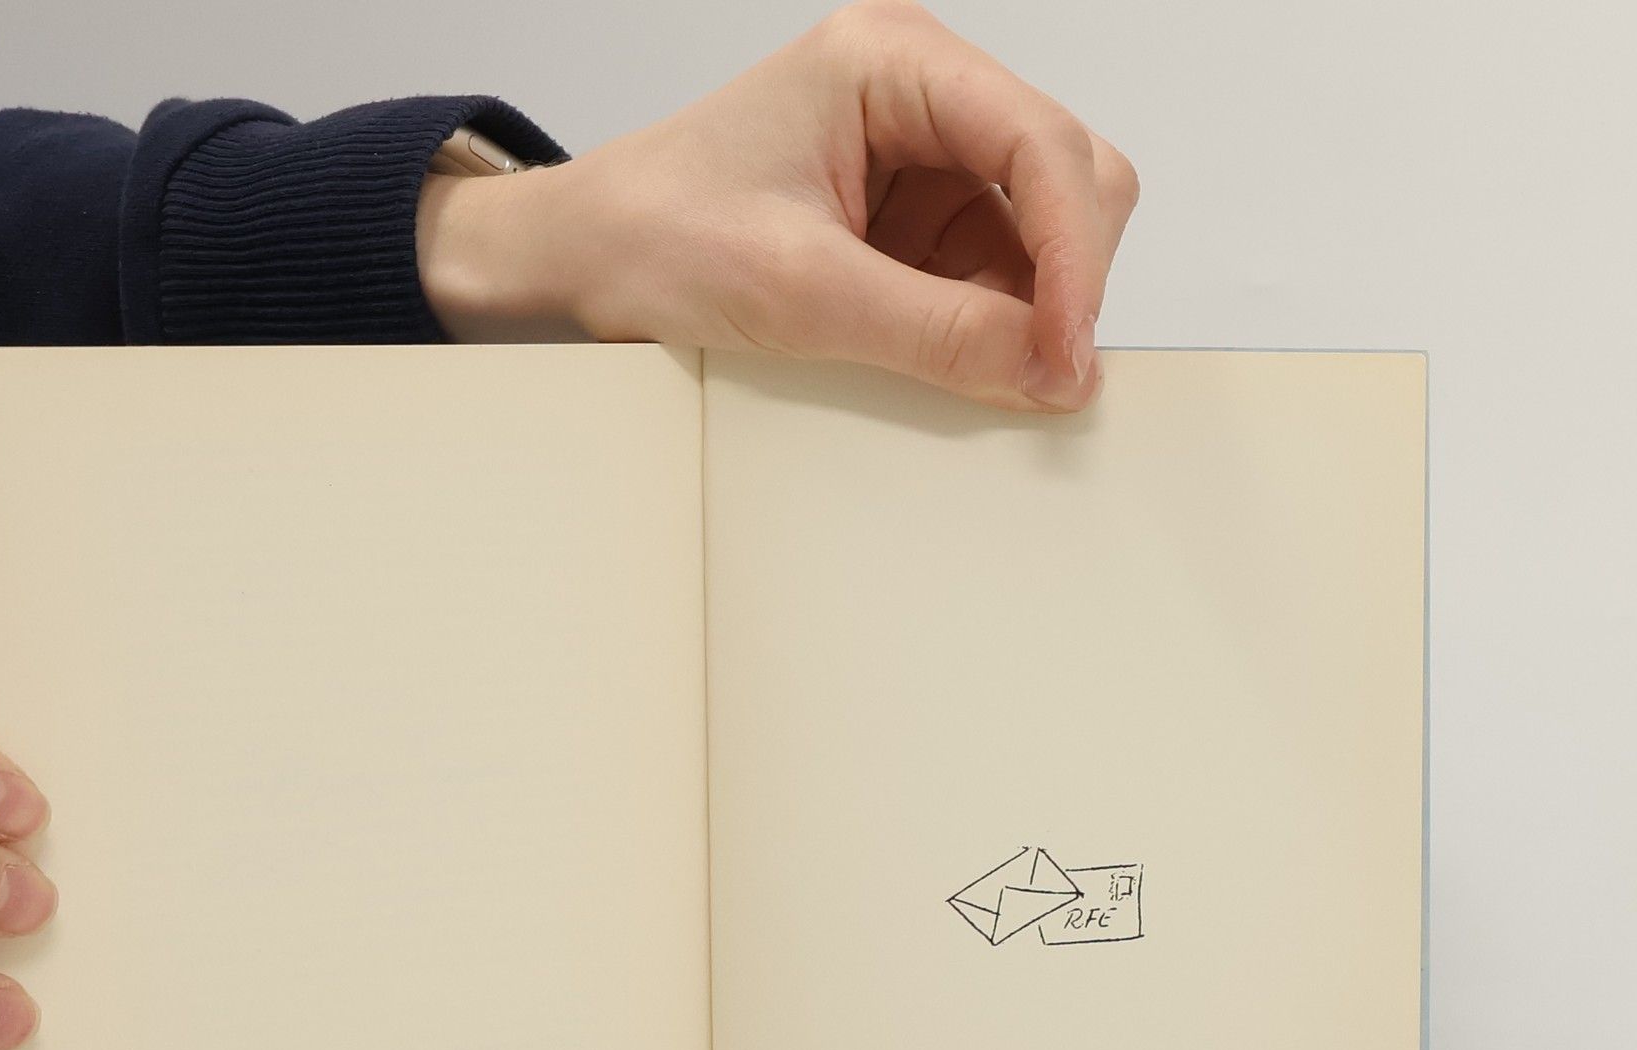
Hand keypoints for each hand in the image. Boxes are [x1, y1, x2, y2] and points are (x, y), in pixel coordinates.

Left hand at [419, 1, 1137, 409]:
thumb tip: (1053, 373)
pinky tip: (954, 364)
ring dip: (1029, 310)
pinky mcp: (914, 220)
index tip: (1070, 356)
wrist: (582, 260)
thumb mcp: (800, 294)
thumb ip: (936, 333)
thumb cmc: (655, 235)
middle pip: (1067, 176)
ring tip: (982, 377)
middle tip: (1044, 380)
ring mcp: (924, 157)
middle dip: (1066, 279)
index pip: (1040, 143)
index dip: (1074, 256)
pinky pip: (993, 275)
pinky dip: (992, 327)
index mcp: (894, 62)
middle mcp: (923, 93)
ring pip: (1041, 233)